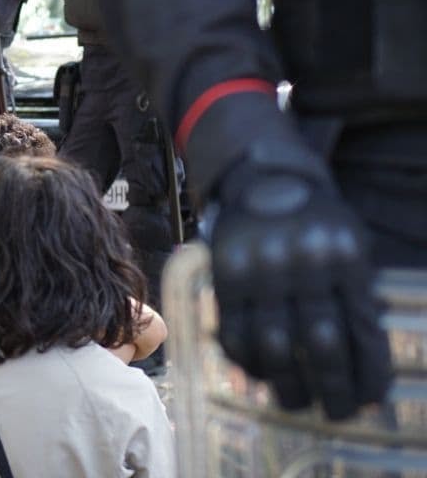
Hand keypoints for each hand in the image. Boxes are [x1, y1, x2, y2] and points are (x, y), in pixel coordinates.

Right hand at [209, 172, 390, 419]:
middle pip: (320, 341)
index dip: (366, 373)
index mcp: (345, 255)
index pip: (361, 329)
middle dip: (330, 387)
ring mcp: (257, 267)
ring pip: (272, 343)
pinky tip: (260, 373)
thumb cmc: (316, 223)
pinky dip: (246, 361)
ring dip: (286, 383)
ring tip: (296, 401)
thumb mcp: (350, 247)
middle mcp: (301, 260)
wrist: (262, 179)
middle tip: (334, 411)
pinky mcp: (222, 274)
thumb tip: (364, 369)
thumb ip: (356, 298)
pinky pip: (233, 331)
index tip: (367, 402)